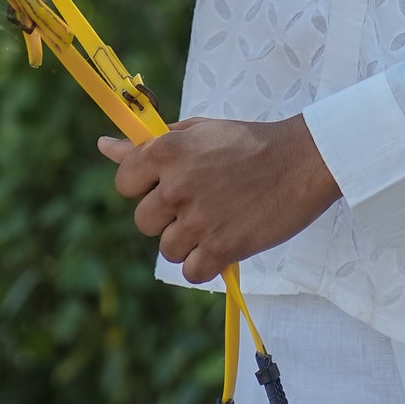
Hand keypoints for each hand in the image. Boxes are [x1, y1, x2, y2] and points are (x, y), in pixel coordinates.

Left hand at [96, 114, 339, 284]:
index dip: (143, 185)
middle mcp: (176, 186)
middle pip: (143, 221)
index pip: (124, 182)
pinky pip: (191, 272)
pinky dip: (205, 264)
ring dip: (188, 241)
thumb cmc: (248, 142)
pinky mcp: (221, 248)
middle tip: (198, 202)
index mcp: (168, 151)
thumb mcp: (198, 131)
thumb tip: (104, 145)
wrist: (300, 160)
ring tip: (216, 219)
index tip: (164, 183)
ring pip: (167, 249)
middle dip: (166, 216)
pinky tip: (223, 242)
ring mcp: (198, 220)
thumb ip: (150, 143)